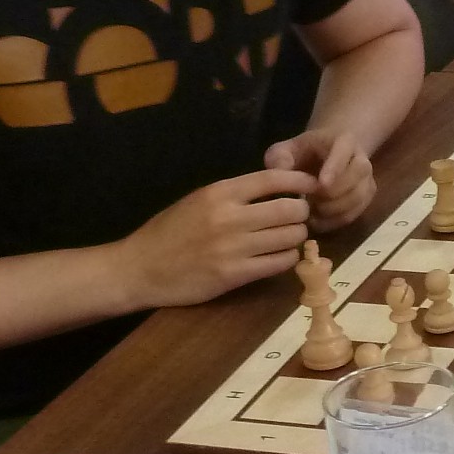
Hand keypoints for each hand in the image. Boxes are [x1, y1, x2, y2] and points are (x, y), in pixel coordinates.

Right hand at [116, 168, 315, 307]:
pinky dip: (288, 258)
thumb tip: (274, 190)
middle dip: (302, 213)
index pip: (273, 179)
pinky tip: (281, 256)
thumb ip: (233, 195)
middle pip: (290, 209)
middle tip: (300, 218)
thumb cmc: (169, 232)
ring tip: (290, 238)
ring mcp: (233, 247)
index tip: (313, 186)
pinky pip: (279, 263)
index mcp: (219, 192)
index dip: (300, 181)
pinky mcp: (234, 274)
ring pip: (290, 237)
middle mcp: (229, 216)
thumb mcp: (198, 201)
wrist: (140, 268)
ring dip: (297, 237)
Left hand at [264, 130, 374, 232]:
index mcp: (343, 141)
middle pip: (357, 175)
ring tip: (311, 212)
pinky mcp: (365, 198)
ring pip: (358, 197)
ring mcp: (366, 180)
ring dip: (334, 209)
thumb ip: (279, 157)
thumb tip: (280, 170)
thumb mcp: (287, 149)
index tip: (321, 184)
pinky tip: (317, 220)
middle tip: (309, 201)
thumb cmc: (304, 153)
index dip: (335, 168)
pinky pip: (355, 213)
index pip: (344, 152)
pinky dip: (335, 221)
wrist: (325, 157)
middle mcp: (361, 159)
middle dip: (333, 193)